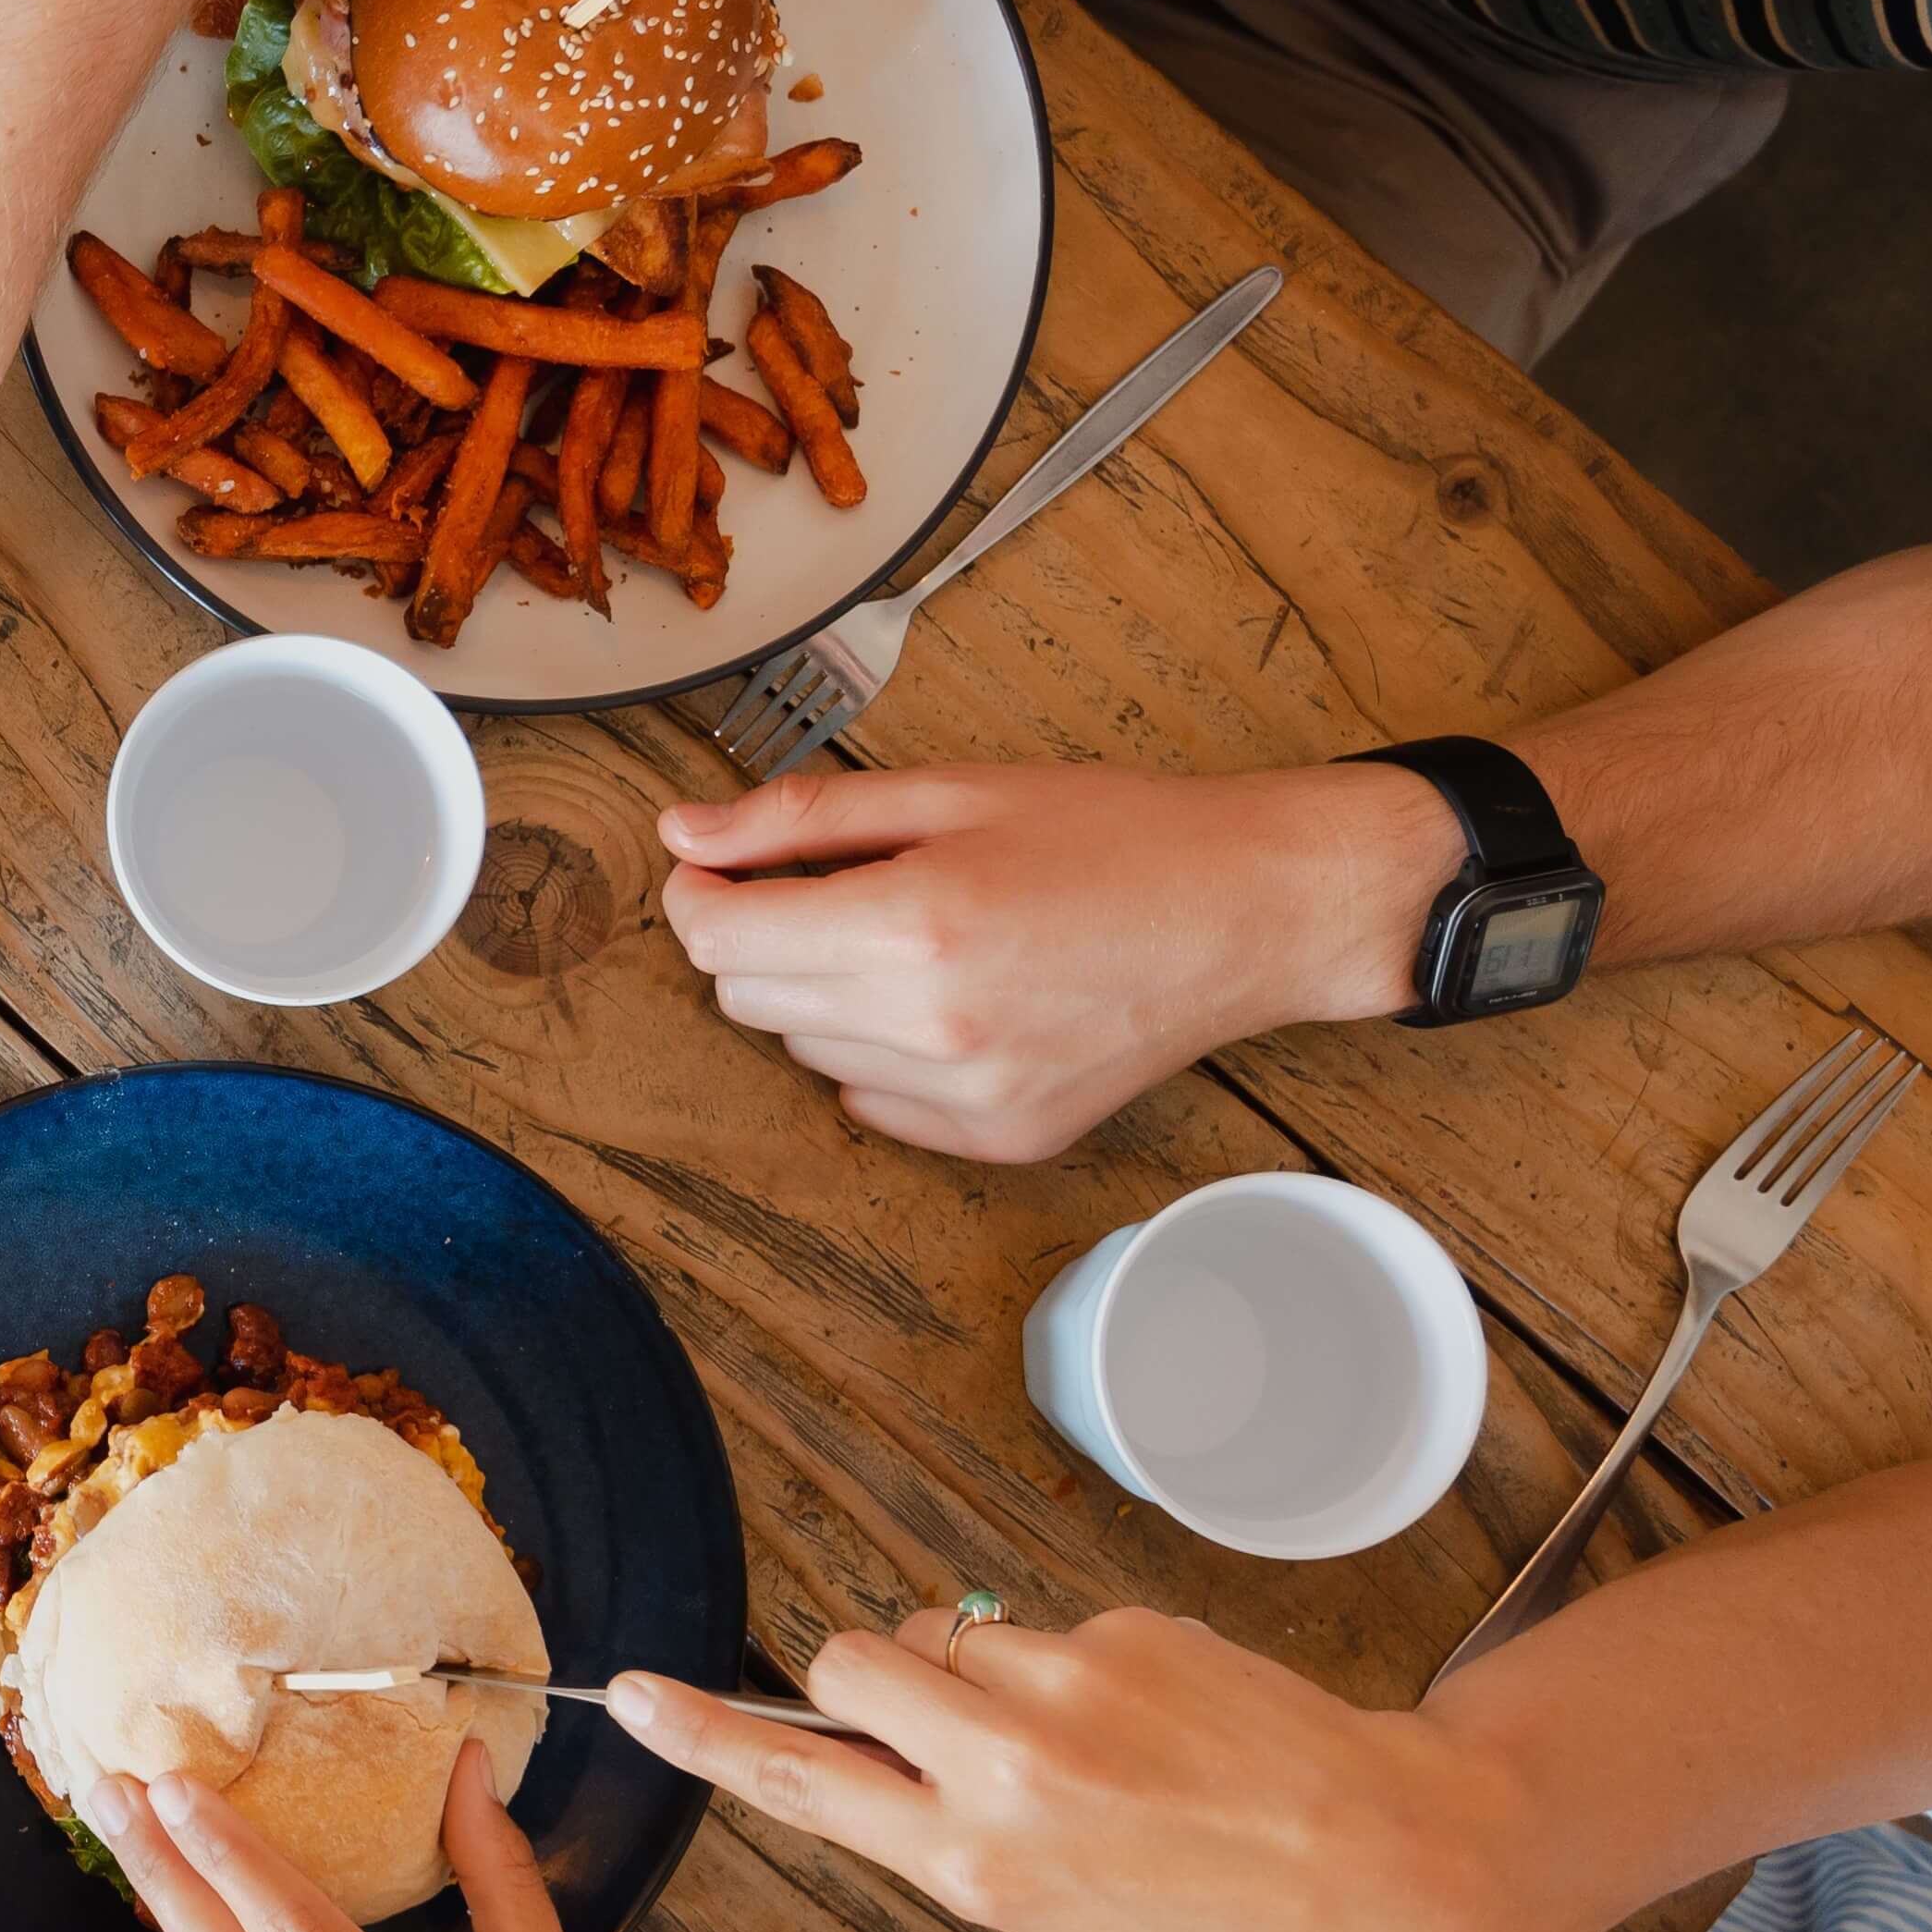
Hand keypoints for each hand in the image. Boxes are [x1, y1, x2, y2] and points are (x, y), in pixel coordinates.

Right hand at [608, 1602, 1532, 1931]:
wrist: (1378, 1856)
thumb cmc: (1214, 1906)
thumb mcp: (1054, 1911)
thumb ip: (947, 1829)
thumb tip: (878, 1736)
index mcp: (973, 1865)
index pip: (798, 1780)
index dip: (703, 1734)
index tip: (633, 1694)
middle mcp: (1001, 1771)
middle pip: (849, 1661)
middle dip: (869, 1674)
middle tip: (936, 1717)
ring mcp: (1061, 1689)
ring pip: (943, 1634)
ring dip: (977, 1667)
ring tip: (1082, 1735)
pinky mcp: (1118, 1630)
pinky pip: (1041, 1626)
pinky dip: (1074, 1663)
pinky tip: (1156, 1718)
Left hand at [652, 759, 1451, 1161]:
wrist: (1250, 912)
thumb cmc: (1113, 835)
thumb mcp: (952, 791)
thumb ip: (799, 817)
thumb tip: (682, 834)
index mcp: (912, 926)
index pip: (717, 939)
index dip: (699, 895)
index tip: (722, 868)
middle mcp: (931, 1027)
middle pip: (748, 997)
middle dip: (762, 937)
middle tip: (836, 887)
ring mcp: (967, 1098)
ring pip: (807, 1051)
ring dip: (826, 994)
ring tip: (919, 937)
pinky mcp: (1000, 1139)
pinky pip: (874, 1102)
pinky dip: (885, 1053)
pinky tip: (958, 998)